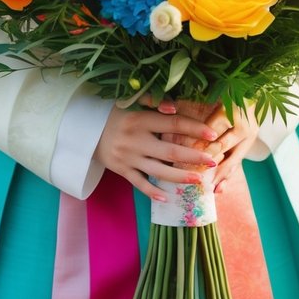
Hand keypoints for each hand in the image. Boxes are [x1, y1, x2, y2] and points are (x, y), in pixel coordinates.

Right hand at [94, 104, 218, 200]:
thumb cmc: (115, 113)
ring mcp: (128, 157)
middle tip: (212, 161)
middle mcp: (134, 140)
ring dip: (180, 177)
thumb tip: (174, 108)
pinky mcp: (121, 170)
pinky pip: (139, 184)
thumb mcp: (131, 101)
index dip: (194, 129)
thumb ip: (153, 101)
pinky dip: (152, 191)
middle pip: (170, 152)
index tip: (212, 135)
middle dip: (193, 157)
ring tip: (199, 180)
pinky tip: (167, 197)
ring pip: (158, 171)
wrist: (86, 129)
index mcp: (139, 119)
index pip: (173, 124)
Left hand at [159, 100, 260, 193]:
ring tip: (197, 185)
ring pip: (229, 161)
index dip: (191, 139)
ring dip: (213, 175)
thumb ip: (184, 102)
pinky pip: (236, 166)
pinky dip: (225, 179)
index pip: (209, 130)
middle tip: (178, 170)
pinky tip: (215, 190)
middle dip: (199, 159)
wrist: (252, 96)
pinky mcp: (248, 149)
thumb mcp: (205, 95)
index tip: (172, 146)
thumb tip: (165, 108)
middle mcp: (242, 127)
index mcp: (230, 111)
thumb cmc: (222, 94)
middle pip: (218, 147)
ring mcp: (248, 140)